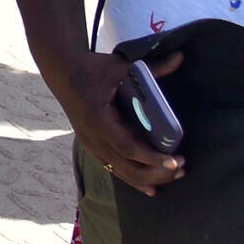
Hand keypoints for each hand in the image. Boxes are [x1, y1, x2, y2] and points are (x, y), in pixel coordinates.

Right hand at [48, 48, 187, 193]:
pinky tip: (151, 186)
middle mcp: (92, 136)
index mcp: (98, 119)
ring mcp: (90, 142)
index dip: (153, 158)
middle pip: (127, 167)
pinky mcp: (91, 144)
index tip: (175, 161)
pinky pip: (113, 168)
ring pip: (120, 172)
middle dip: (156, 173)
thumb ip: (152, 66)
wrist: (61, 69)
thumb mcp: (120, 66)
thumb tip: (180, 57)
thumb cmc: (92, 67)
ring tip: (173, 175)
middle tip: (181, 169)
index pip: (129, 148)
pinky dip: (133, 178)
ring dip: (147, 178)